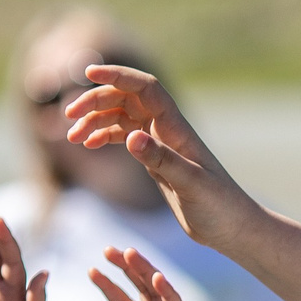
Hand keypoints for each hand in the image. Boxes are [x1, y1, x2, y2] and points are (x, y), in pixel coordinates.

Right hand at [61, 66, 261, 249]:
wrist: (232, 228)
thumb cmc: (219, 206)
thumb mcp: (191, 185)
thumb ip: (162, 160)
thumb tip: (131, 138)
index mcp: (177, 128)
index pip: (145, 88)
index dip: (118, 75)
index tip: (88, 72)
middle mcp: (167, 130)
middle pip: (126, 98)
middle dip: (96, 100)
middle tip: (68, 115)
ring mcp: (160, 143)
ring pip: (122, 117)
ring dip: (95, 120)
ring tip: (72, 136)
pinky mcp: (155, 159)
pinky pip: (125, 136)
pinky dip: (104, 136)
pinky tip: (89, 144)